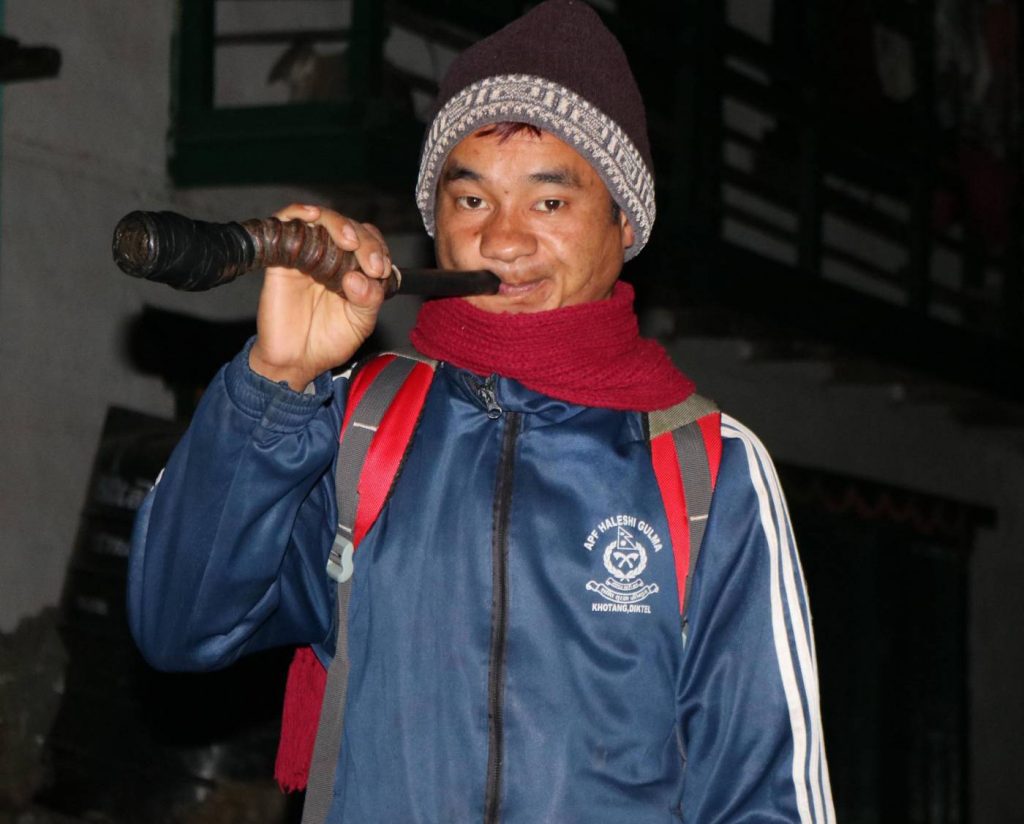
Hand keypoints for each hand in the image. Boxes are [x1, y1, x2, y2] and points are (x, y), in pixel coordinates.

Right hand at [249, 204, 391, 390]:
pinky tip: (312, 216)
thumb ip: (369, 300)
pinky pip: (286, 223)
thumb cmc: (328, 342)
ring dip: (339, 223)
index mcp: (355, 270)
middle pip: (350, 228)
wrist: (296, 361)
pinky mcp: (282, 258)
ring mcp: (308, 255)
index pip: (371, 242)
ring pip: (323, 219)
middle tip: (371, 265)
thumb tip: (360, 278)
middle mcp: (333, 258)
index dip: (378, 250)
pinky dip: (298, 212)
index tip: (381, 271)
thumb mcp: (360, 324)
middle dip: (366, 241)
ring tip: (349, 242)